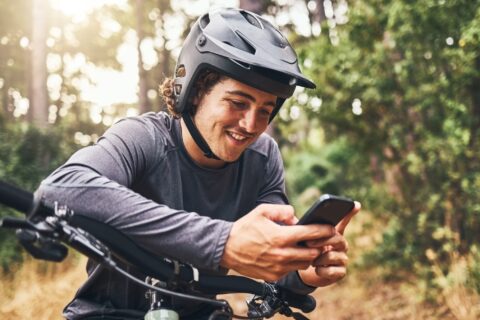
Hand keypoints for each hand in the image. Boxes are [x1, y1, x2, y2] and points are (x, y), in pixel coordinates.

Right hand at [220, 204, 335, 281]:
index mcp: (280, 237)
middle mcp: (281, 254)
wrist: (226, 248)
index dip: (324, 231)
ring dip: (307, 256)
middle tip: (320, 240)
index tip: (331, 229)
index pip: (310, 234)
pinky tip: (289, 255)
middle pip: (312, 253)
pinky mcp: (273, 276)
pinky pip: (291, 270)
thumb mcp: (262, 211)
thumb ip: (282, 210)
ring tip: (304, 247)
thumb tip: (296, 216)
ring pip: (304, 264)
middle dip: (318, 245)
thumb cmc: (244, 228)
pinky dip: (294, 263)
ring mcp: (278, 267)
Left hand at [298, 201, 360, 286]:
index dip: (349, 213)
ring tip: (312, 260)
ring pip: (332, 255)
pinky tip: (317, 269)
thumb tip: (297, 221)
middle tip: (308, 242)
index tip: (355, 204)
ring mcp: (343, 259)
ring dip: (318, 259)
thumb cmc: (307, 252)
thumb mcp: (305, 239)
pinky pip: (332, 270)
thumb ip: (306, 230)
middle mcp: (342, 245)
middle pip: (337, 238)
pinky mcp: (341, 272)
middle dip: (322, 240)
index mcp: (334, 234)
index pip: (343, 221)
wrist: (307, 272)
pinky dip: (321, 271)